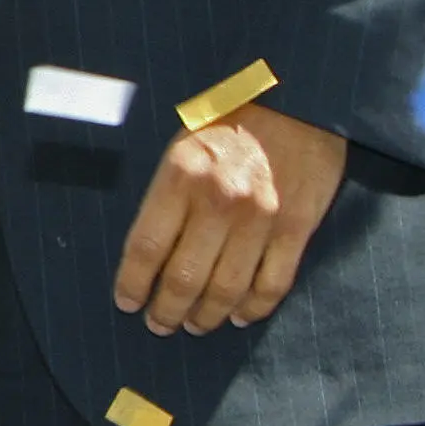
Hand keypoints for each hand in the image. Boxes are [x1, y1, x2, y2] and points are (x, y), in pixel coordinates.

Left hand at [113, 101, 347, 334]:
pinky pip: (272, 283)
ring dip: (207, 316)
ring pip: (227, 289)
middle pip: (184, 277)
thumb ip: (167, 195)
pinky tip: (240, 316)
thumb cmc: (229, 122)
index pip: (146, 246)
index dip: (133, 283)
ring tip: (195, 325)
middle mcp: (219, 200)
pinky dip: (254, 308)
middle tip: (159, 324)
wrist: (296, 100)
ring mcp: (261, 217)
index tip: (127, 303)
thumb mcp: (182, 145)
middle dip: (167, 310)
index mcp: (181, 175)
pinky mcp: (297, 227)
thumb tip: (147, 252)